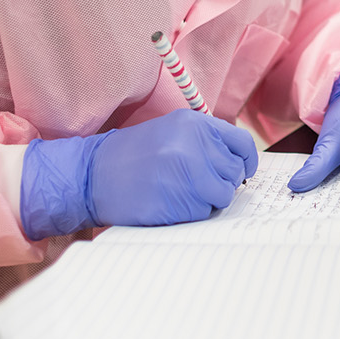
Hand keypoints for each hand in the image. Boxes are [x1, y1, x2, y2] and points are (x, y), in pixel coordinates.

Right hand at [19, 109, 258, 239]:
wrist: (93, 175)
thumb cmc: (133, 156)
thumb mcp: (171, 132)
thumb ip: (205, 141)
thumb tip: (238, 161)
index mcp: (194, 125)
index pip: (242, 144)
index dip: (246, 162)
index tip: (242, 172)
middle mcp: (194, 147)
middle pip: (234, 173)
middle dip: (220, 182)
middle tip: (194, 183)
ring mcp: (187, 175)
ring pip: (222, 196)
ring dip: (207, 199)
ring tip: (179, 191)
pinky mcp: (179, 202)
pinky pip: (203, 213)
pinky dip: (191, 213)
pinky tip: (169, 202)